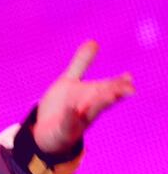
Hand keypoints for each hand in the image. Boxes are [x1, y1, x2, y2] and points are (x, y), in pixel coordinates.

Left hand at [33, 40, 134, 154]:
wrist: (45, 131)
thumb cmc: (62, 105)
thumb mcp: (69, 82)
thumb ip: (81, 64)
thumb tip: (93, 42)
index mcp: (92, 96)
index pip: (109, 88)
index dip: (119, 83)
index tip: (129, 77)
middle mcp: (89, 108)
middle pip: (104, 99)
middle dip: (115, 93)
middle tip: (128, 88)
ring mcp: (78, 121)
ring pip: (91, 113)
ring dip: (100, 104)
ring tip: (110, 95)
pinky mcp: (64, 130)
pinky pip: (68, 123)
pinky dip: (70, 116)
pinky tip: (73, 109)